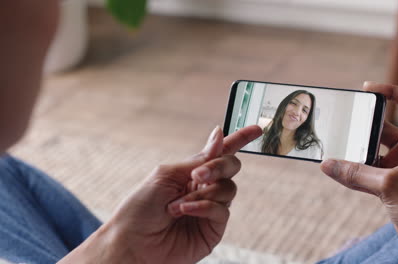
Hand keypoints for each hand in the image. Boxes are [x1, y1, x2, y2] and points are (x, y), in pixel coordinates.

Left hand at [58, 125, 261, 263]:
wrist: (132, 242)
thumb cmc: (141, 207)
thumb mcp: (166, 174)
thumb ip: (197, 159)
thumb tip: (219, 136)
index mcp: (192, 172)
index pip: (220, 152)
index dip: (239, 139)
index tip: (256, 129)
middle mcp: (205, 188)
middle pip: (231, 167)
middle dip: (218, 167)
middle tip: (198, 175)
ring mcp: (210, 208)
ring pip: (229, 189)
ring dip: (204, 193)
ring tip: (178, 204)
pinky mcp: (213, 229)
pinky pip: (222, 211)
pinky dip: (204, 207)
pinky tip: (185, 210)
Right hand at [320, 82, 397, 262]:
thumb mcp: (388, 185)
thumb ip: (355, 173)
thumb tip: (328, 164)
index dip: (394, 90)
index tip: (369, 89)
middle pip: (387, 125)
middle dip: (365, 124)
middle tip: (345, 121)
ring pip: (375, 149)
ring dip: (358, 150)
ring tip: (338, 146)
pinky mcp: (392, 180)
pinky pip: (370, 168)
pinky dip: (356, 168)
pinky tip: (339, 169)